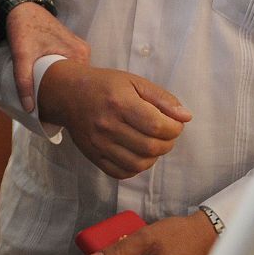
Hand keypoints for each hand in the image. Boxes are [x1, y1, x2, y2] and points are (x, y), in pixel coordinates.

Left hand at [4, 0, 90, 111]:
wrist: (20, 8)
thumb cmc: (24, 28)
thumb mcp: (22, 55)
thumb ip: (24, 80)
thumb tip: (29, 107)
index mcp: (79, 54)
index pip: (82, 84)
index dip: (72, 99)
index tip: (62, 112)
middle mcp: (84, 51)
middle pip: (79, 80)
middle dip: (69, 94)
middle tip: (55, 110)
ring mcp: (78, 48)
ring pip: (74, 74)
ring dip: (65, 85)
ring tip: (54, 100)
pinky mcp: (71, 47)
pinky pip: (70, 66)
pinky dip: (63, 75)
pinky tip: (54, 86)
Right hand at [35, 62, 189, 177]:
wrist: (68, 94)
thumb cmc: (105, 85)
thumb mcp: (134, 82)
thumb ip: (162, 98)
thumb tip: (185, 117)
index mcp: (120, 103)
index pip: (157, 125)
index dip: (174, 128)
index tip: (175, 124)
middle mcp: (107, 125)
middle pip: (150, 147)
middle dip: (168, 143)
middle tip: (167, 134)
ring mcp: (99, 143)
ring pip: (138, 164)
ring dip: (154, 157)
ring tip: (154, 144)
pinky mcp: (93, 156)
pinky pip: (121, 172)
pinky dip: (135, 168)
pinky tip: (138, 154)